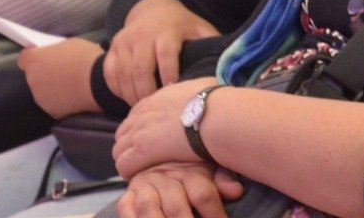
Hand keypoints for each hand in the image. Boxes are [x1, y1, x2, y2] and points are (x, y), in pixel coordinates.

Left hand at [16, 38, 103, 118]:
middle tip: (62, 70)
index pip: (23, 59)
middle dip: (44, 73)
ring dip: (52, 88)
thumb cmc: (85, 58)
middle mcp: (32, 80)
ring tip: (70, 85)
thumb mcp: (69, 44)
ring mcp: (41, 98)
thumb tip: (56, 57)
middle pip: (34, 76)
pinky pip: (53, 103)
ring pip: (43, 91)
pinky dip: (60, 100)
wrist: (99, 82)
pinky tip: (74, 96)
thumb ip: (56, 52)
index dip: (34, 57)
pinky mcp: (53, 112)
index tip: (46, 57)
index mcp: (34, 61)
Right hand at [105, 0, 220, 105]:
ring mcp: (124, 41)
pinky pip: (110, 74)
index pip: (165, 52)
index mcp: (166, 30)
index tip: (172, 93)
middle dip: (147, 93)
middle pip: (140, 68)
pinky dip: (117, 90)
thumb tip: (231, 65)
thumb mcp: (199, 28)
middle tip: (155, 112)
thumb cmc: (181, 26)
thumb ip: (212, 43)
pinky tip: (129, 100)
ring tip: (143, 111)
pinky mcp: (112, 48)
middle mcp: (142, 34)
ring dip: (131, 96)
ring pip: (122, 73)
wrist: (152, 9)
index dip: (168, 73)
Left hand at [113, 77, 218, 178]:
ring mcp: (140, 131)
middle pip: (123, 134)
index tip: (153, 143)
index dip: (141, 132)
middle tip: (146, 161)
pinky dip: (130, 173)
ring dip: (129, 162)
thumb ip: (193, 92)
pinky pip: (123, 166)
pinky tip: (144, 179)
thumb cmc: (217, 104)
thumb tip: (200, 91)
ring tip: (145, 173)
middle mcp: (143, 113)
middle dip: (131, 148)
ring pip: (119, 151)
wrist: (217, 116)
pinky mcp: (142, 150)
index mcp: (156, 99)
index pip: (135, 117)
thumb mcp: (201, 87)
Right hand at [116, 164, 243, 217]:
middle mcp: (166, 177)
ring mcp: (146, 185)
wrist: (155, 152)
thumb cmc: (189, 169)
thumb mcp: (208, 168)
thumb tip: (237, 191)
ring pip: (150, 210)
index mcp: (190, 172)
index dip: (215, 215)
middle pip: (177, 207)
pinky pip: (126, 208)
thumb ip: (222, 180)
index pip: (203, 194)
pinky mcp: (129, 194)